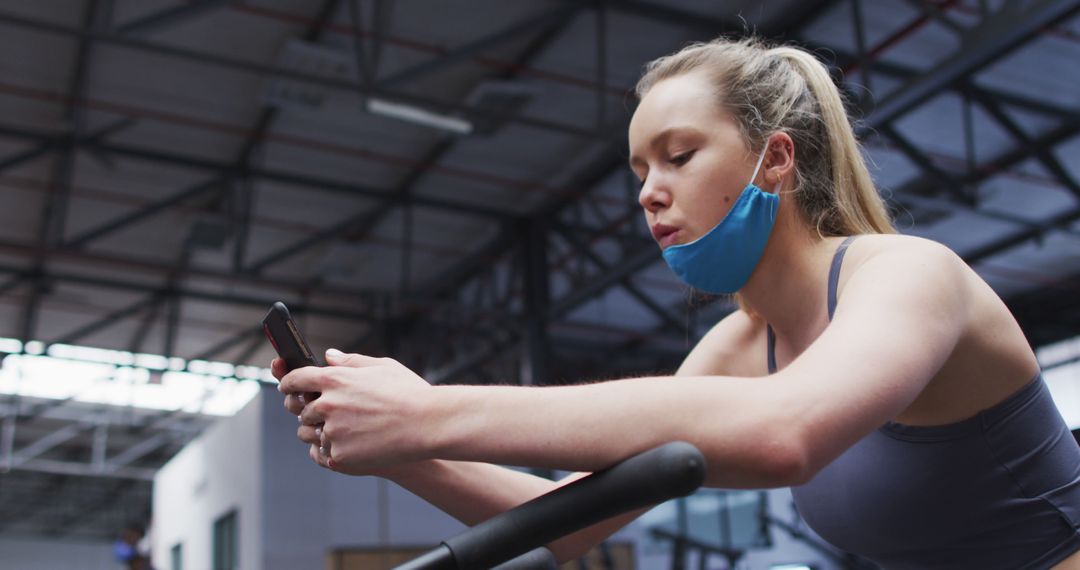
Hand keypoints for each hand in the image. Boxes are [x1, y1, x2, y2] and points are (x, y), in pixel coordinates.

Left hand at [279, 348, 435, 474]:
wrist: (428, 424)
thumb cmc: (409, 393)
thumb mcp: (381, 367)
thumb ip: (350, 361)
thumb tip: (329, 356)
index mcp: (334, 379)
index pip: (295, 379)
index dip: (287, 382)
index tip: (287, 387)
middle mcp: (327, 405)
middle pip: (301, 410)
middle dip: (312, 410)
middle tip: (331, 414)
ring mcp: (332, 432)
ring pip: (311, 434)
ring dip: (321, 432)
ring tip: (349, 431)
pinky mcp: (339, 455)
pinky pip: (325, 454)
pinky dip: (336, 450)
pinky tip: (357, 445)